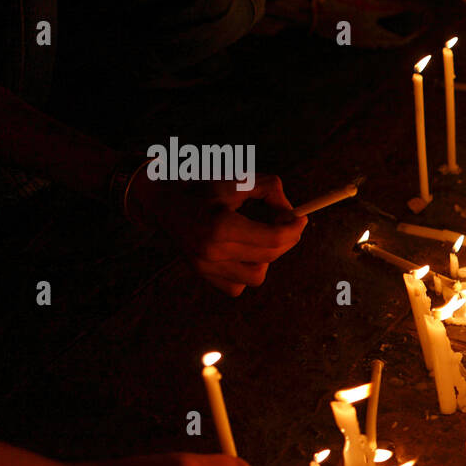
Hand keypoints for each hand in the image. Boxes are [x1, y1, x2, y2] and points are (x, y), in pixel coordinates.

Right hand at [129, 173, 307, 295]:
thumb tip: (292, 215)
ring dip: (267, 258)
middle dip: (286, 239)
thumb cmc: (204, 186)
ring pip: (257, 276)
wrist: (164, 201)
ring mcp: (205, 267)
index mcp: (220, 225)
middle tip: (288, 224)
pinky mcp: (202, 275)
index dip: (294, 228)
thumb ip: (270, 190)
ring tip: (260, 238)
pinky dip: (247, 272)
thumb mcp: (238, 179)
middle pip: (269, 256)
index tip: (302, 218)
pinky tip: (243, 252)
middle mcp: (211, 251)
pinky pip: (238, 286)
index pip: (273, 238)